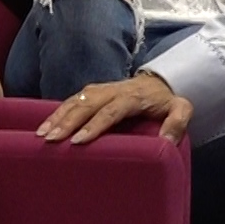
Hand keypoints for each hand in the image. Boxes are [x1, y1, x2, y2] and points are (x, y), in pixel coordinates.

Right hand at [35, 72, 192, 145]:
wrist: (158, 82)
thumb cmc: (166, 101)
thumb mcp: (181, 109)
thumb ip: (178, 122)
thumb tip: (167, 140)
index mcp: (132, 97)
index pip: (111, 112)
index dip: (94, 126)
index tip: (79, 141)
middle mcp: (112, 91)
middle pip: (87, 105)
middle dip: (67, 122)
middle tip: (52, 139)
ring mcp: (100, 89)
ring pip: (76, 101)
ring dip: (58, 117)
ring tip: (42, 134)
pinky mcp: (92, 91)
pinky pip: (72, 100)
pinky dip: (57, 111)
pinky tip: (45, 125)